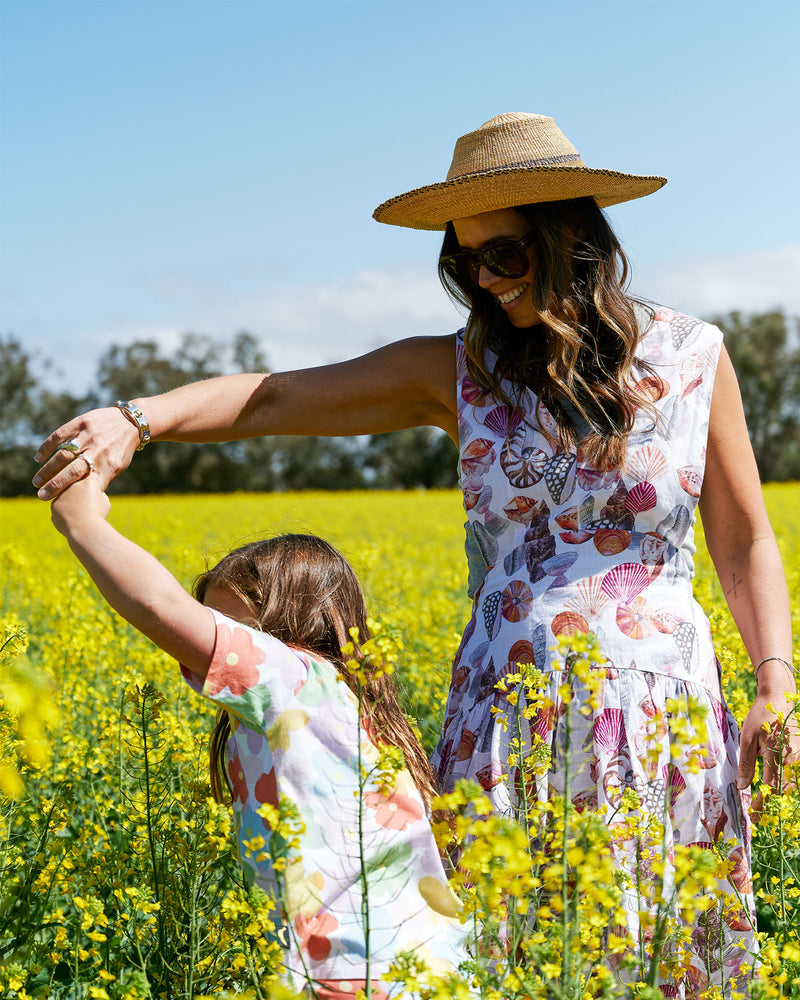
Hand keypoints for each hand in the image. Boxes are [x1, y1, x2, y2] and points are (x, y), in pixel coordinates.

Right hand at [33, 407, 139, 498]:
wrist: (130, 421)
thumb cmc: (121, 449)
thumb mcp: (118, 467)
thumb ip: (103, 479)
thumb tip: (86, 497)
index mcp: (109, 465)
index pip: (86, 484)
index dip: (70, 493)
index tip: (56, 502)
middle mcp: (97, 451)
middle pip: (72, 471)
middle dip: (55, 485)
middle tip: (41, 495)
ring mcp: (88, 436)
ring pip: (63, 455)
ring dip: (47, 469)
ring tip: (37, 482)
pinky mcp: (81, 423)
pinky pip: (59, 435)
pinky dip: (47, 447)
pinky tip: (38, 458)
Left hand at [51, 476, 111, 535]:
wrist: (83, 529)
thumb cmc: (97, 515)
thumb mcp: (104, 502)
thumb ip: (97, 494)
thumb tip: (92, 494)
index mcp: (88, 480)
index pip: (89, 475)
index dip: (91, 482)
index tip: (92, 488)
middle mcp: (72, 483)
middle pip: (76, 485)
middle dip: (80, 492)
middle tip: (87, 503)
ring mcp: (61, 493)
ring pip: (67, 496)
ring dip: (72, 503)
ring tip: (80, 514)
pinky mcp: (54, 504)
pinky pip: (61, 508)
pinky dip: (66, 513)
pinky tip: (73, 520)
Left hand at [738, 688, 799, 818]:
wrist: (778, 697)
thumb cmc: (760, 716)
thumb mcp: (747, 739)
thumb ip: (746, 764)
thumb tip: (742, 787)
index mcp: (778, 757)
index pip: (770, 789)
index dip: (762, 805)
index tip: (753, 816)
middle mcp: (793, 760)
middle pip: (784, 791)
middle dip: (771, 804)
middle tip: (756, 814)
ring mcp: (799, 758)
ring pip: (790, 785)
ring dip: (778, 796)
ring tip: (762, 804)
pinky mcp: (799, 754)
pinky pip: (793, 775)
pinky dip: (783, 784)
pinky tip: (772, 787)